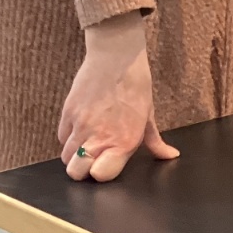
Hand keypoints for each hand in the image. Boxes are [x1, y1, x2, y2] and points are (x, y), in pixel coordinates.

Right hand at [59, 13, 179, 181]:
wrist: (116, 57)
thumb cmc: (135, 86)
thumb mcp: (148, 117)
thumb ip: (156, 142)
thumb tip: (170, 155)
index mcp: (123, 142)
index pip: (100, 175)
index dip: (100, 175)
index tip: (104, 167)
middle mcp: (99, 137)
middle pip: (75, 172)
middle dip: (82, 171)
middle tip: (92, 160)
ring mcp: (80, 125)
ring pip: (65, 157)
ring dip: (74, 156)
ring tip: (87, 144)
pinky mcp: (67, 112)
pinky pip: (61, 137)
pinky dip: (68, 138)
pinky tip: (80, 130)